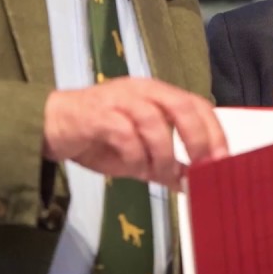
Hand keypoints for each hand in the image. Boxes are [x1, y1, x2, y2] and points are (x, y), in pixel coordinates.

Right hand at [42, 77, 226, 188]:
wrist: (49, 126)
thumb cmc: (98, 137)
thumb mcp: (138, 155)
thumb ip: (164, 165)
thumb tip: (191, 183)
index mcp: (158, 95)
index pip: (197, 105)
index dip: (214, 131)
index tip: (223, 160)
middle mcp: (143, 91)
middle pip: (181, 106)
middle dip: (197, 138)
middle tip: (203, 166)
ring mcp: (120, 100)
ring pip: (154, 120)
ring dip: (163, 152)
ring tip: (162, 174)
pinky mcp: (97, 115)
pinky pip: (124, 133)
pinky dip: (135, 154)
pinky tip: (134, 169)